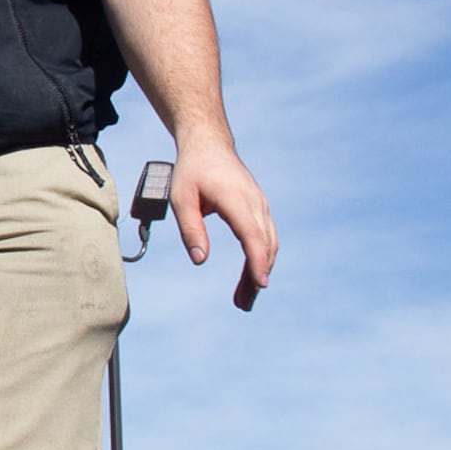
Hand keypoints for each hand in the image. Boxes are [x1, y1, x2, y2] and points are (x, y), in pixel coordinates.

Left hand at [168, 137, 278, 308]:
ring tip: (245, 298)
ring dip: (260, 270)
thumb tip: (199, 259)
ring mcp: (260, 205)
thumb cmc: (192, 171)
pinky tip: (250, 276)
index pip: (252, 235)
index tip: (260, 284)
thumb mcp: (181, 199)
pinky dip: (261, 258)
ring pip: (268, 244)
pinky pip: (266, 237)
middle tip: (243, 304)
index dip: (257, 261)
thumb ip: (191, 229)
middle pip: (264, 245)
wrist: (209, 145)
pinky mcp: (259, 209)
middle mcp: (254, 203)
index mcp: (236, 199)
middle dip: (256, 277)